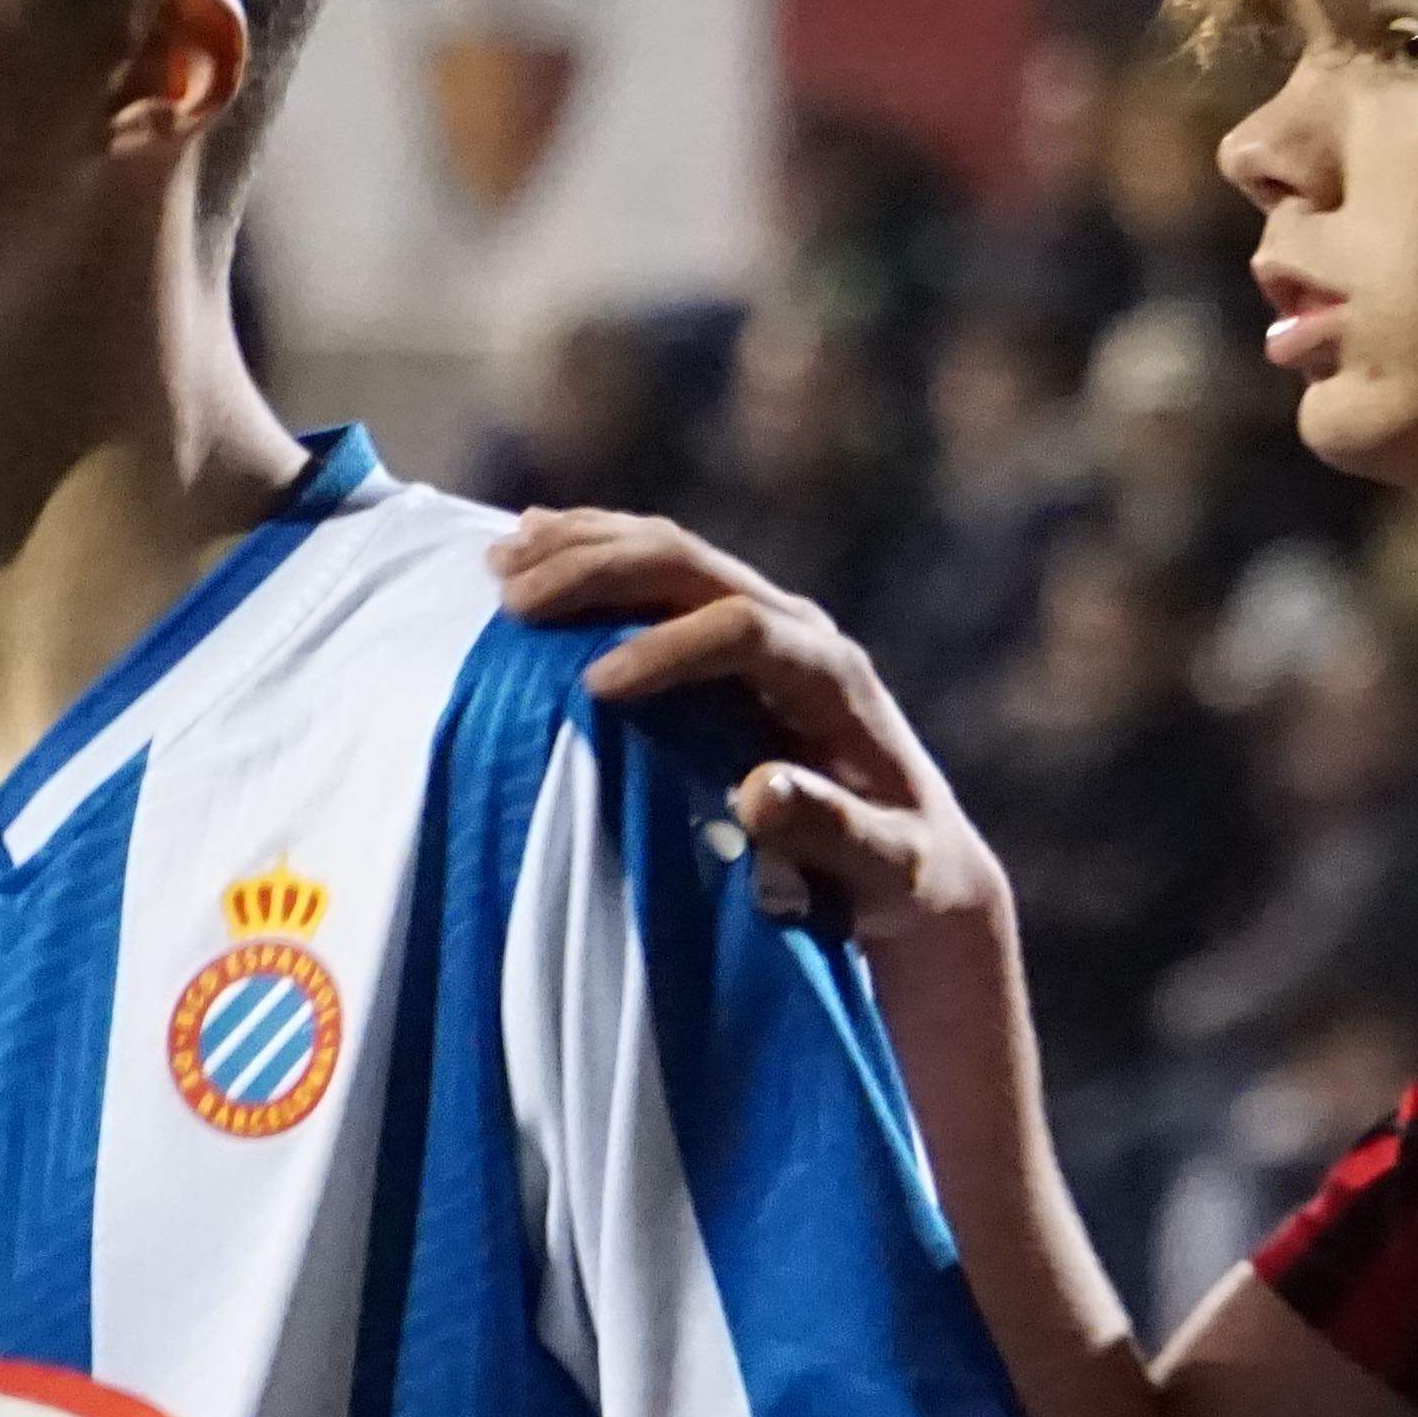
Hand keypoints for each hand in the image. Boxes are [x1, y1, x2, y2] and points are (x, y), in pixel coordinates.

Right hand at [483, 512, 1009, 976]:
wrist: (919, 858)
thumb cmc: (901, 876)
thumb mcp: (888, 872)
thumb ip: (834, 833)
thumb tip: (759, 791)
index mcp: (832, 675)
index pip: (742, 630)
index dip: (668, 649)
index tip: (593, 688)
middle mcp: (797, 627)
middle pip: (691, 567)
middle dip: (599, 573)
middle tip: (515, 603)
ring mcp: (761, 617)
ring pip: (664, 551)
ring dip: (579, 549)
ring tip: (498, 565)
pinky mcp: (728, 627)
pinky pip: (652, 568)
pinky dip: (585, 549)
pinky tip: (522, 539)